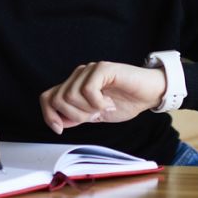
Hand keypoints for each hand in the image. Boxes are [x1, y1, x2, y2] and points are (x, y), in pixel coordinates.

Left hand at [39, 61, 165, 133]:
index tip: (60, 129)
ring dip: (88, 109)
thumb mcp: (96, 115)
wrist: (149, 94)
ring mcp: (90, 70)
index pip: (47, 97)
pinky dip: (98, 102)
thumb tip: (58, 122)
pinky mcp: (103, 68)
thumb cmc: (126, 102)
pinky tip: (109, 102)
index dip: (48, 115)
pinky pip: (88, 90)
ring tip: (104, 107)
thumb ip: (77, 116)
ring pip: (70, 95)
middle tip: (95, 115)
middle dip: (75, 115)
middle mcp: (79, 75)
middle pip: (57, 99)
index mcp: (75, 86)